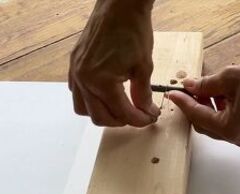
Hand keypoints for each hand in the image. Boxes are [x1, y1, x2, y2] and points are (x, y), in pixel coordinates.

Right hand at [69, 0, 159, 126]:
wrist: (118, 6)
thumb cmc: (133, 31)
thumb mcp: (143, 67)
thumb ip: (143, 94)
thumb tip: (145, 112)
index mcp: (102, 82)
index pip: (122, 113)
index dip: (139, 120)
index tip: (150, 118)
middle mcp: (84, 80)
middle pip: (100, 118)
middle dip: (122, 121)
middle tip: (137, 115)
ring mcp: (76, 73)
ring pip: (84, 110)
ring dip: (102, 114)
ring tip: (119, 108)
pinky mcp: (74, 66)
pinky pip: (77, 94)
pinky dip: (90, 101)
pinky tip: (104, 95)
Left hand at [169, 58, 239, 146]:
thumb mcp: (231, 78)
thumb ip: (205, 84)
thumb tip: (189, 86)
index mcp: (230, 128)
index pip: (197, 115)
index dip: (183, 103)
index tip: (173, 94)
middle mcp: (236, 137)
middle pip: (203, 123)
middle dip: (193, 106)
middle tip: (187, 90)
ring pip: (213, 123)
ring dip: (205, 106)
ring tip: (203, 89)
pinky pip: (225, 121)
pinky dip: (217, 109)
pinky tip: (217, 94)